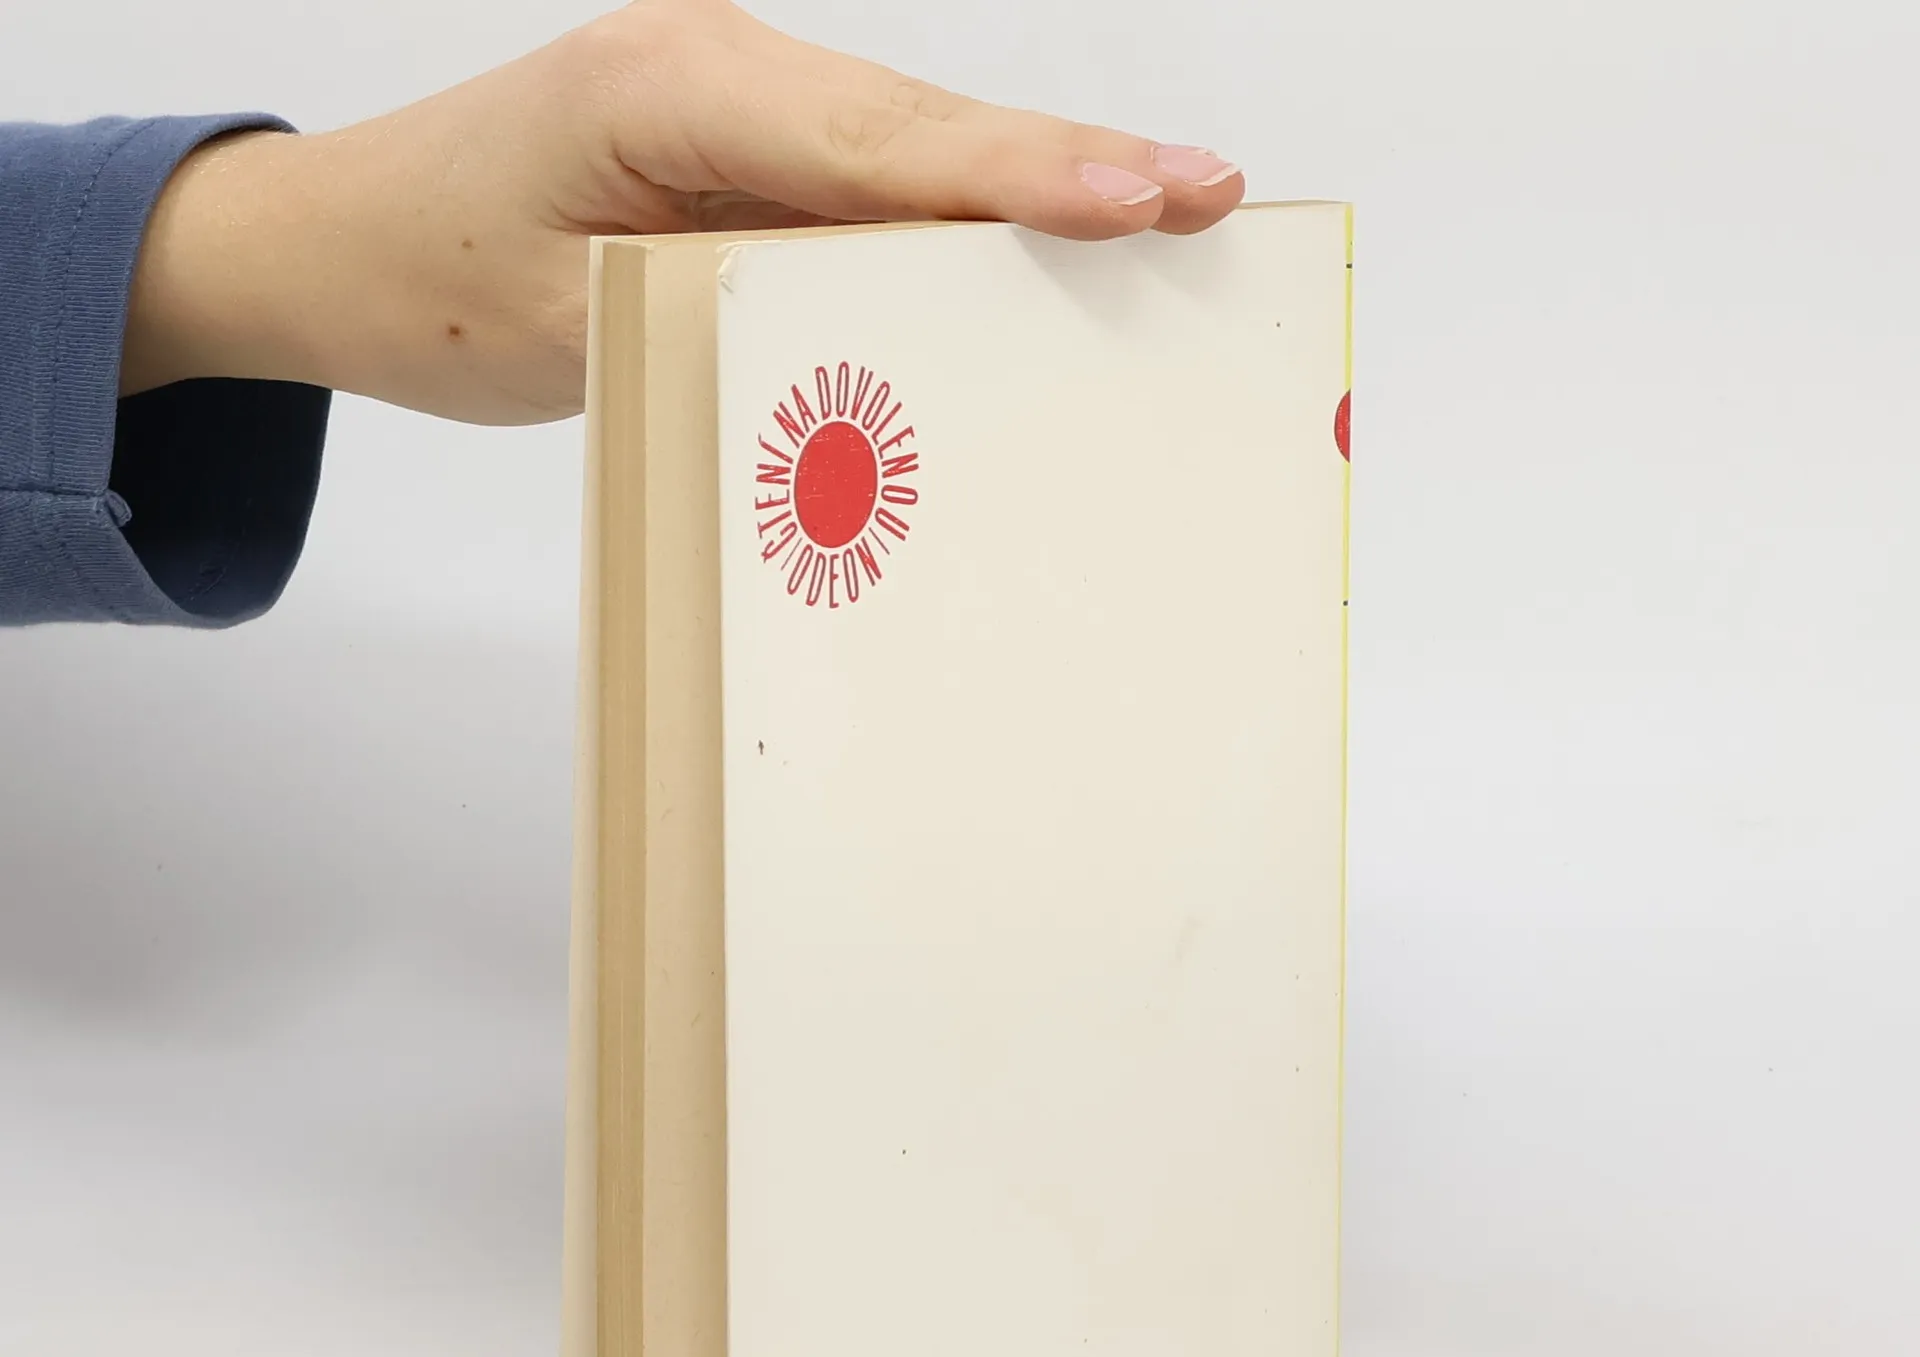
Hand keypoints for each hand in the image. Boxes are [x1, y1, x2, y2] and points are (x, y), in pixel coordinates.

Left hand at [122, 0, 1244, 424]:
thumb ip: (738, 315)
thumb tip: (890, 345)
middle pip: (926, 125)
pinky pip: (871, 183)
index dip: (1018, 175)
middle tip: (1207, 199)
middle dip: (1069, 169)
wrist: (338, 247)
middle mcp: (719, 64)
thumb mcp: (581, 325)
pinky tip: (1040, 253)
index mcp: (672, 84)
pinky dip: (956, 221)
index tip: (1139, 196)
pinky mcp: (741, 147)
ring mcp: (735, 99)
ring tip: (1164, 219)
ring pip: (913, 149)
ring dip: (1030, 192)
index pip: (880, 139)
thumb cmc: (427, 284)